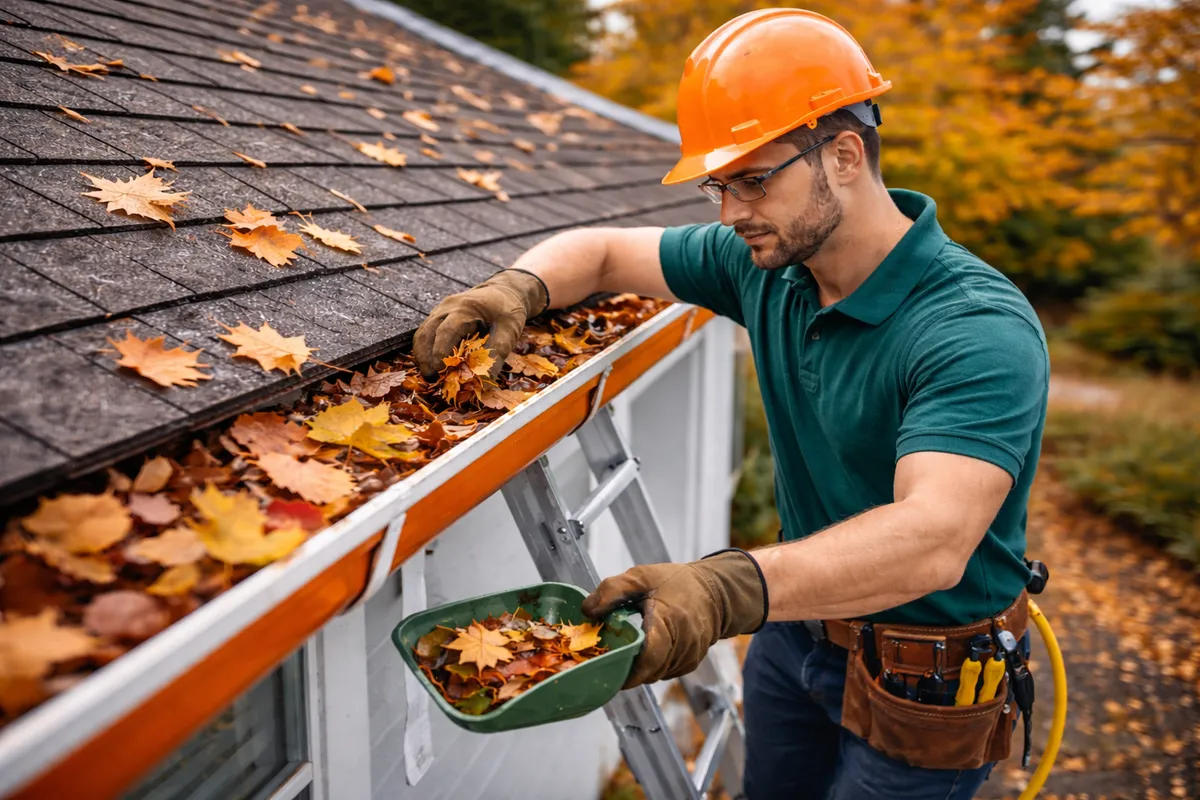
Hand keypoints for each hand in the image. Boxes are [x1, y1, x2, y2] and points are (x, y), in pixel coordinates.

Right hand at [413, 269, 548, 379]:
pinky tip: (432, 365)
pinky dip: (425, 350)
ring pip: (422, 333)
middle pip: (427, 332)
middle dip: (426, 357)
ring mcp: (440, 310)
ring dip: (422, 355)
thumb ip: (497, 352)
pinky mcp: (438, 316)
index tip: (441, 371)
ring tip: (430, 376)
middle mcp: (448, 307)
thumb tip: (485, 380)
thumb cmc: (507, 311)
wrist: (503, 291)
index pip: (446, 331)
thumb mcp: (509, 330)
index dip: (441, 352)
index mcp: (465, 308)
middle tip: (431, 379)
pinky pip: (425, 333)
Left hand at [582, 550, 766, 688]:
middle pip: (647, 671)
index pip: (647, 659)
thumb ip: (612, 591)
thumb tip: (587, 611)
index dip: (625, 669)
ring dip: (638, 666)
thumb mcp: (641, 577)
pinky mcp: (690, 665)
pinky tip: (645, 647)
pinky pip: (663, 672)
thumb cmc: (679, 582)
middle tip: (606, 654)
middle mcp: (683, 646)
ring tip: (625, 647)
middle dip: (625, 666)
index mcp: (669, 623)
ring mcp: (688, 659)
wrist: (717, 591)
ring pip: (654, 675)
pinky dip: (651, 665)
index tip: (604, 667)